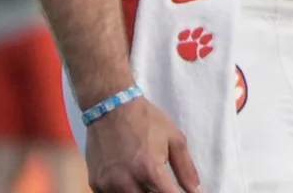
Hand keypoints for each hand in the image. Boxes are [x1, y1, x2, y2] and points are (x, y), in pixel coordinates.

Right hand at [86, 95, 201, 192]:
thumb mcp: (174, 139)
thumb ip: (186, 169)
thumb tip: (196, 192)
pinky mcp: (96, 185)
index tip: (178, 192)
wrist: (111, 107)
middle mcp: (128, 183)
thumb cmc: (147, 121)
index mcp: (150, 171)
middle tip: (161, 183)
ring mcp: (109, 186)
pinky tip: (129, 182)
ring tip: (146, 180)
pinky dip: (124, 192)